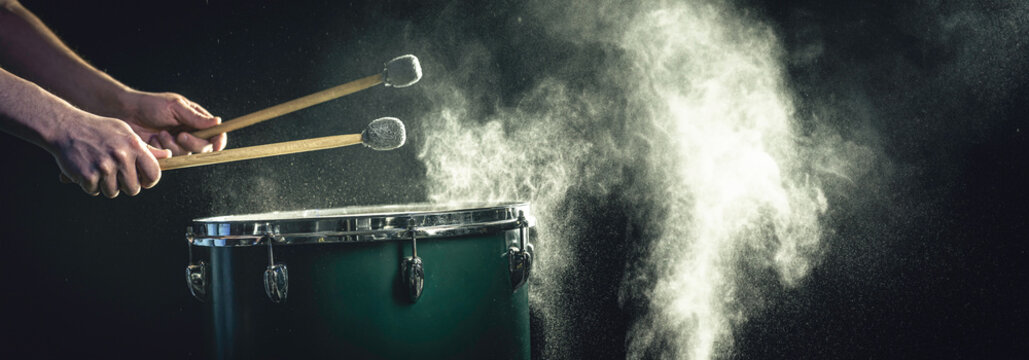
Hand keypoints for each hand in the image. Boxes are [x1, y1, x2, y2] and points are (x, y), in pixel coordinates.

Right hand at [51, 114, 171, 197]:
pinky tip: (87, 169)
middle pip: (133, 189)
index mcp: (134, 146)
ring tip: (99, 169)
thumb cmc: (97, 129)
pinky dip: (90, 185)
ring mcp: (104, 167)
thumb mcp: (125, 132)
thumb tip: (168, 155)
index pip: (154, 174)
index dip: (149, 180)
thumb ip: (145, 147)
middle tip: (116, 175)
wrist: (65, 127)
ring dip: (106, 185)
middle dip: (125, 185)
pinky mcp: (87, 176)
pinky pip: (94, 191)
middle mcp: (121, 157)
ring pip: (113, 192)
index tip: (143, 180)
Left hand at [119, 91, 226, 154]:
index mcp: (197, 120)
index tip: (216, 146)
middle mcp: (191, 133)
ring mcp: (178, 144)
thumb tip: (218, 122)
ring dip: (173, 145)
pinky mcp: (166, 153)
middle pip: (204, 147)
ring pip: (187, 154)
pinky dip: (163, 150)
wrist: (126, 113)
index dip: (219, 141)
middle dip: (192, 143)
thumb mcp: (175, 106)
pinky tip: (154, 140)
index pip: (216, 134)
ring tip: (160, 133)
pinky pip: (172, 159)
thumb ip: (196, 117)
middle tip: (180, 135)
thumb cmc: (150, 105)